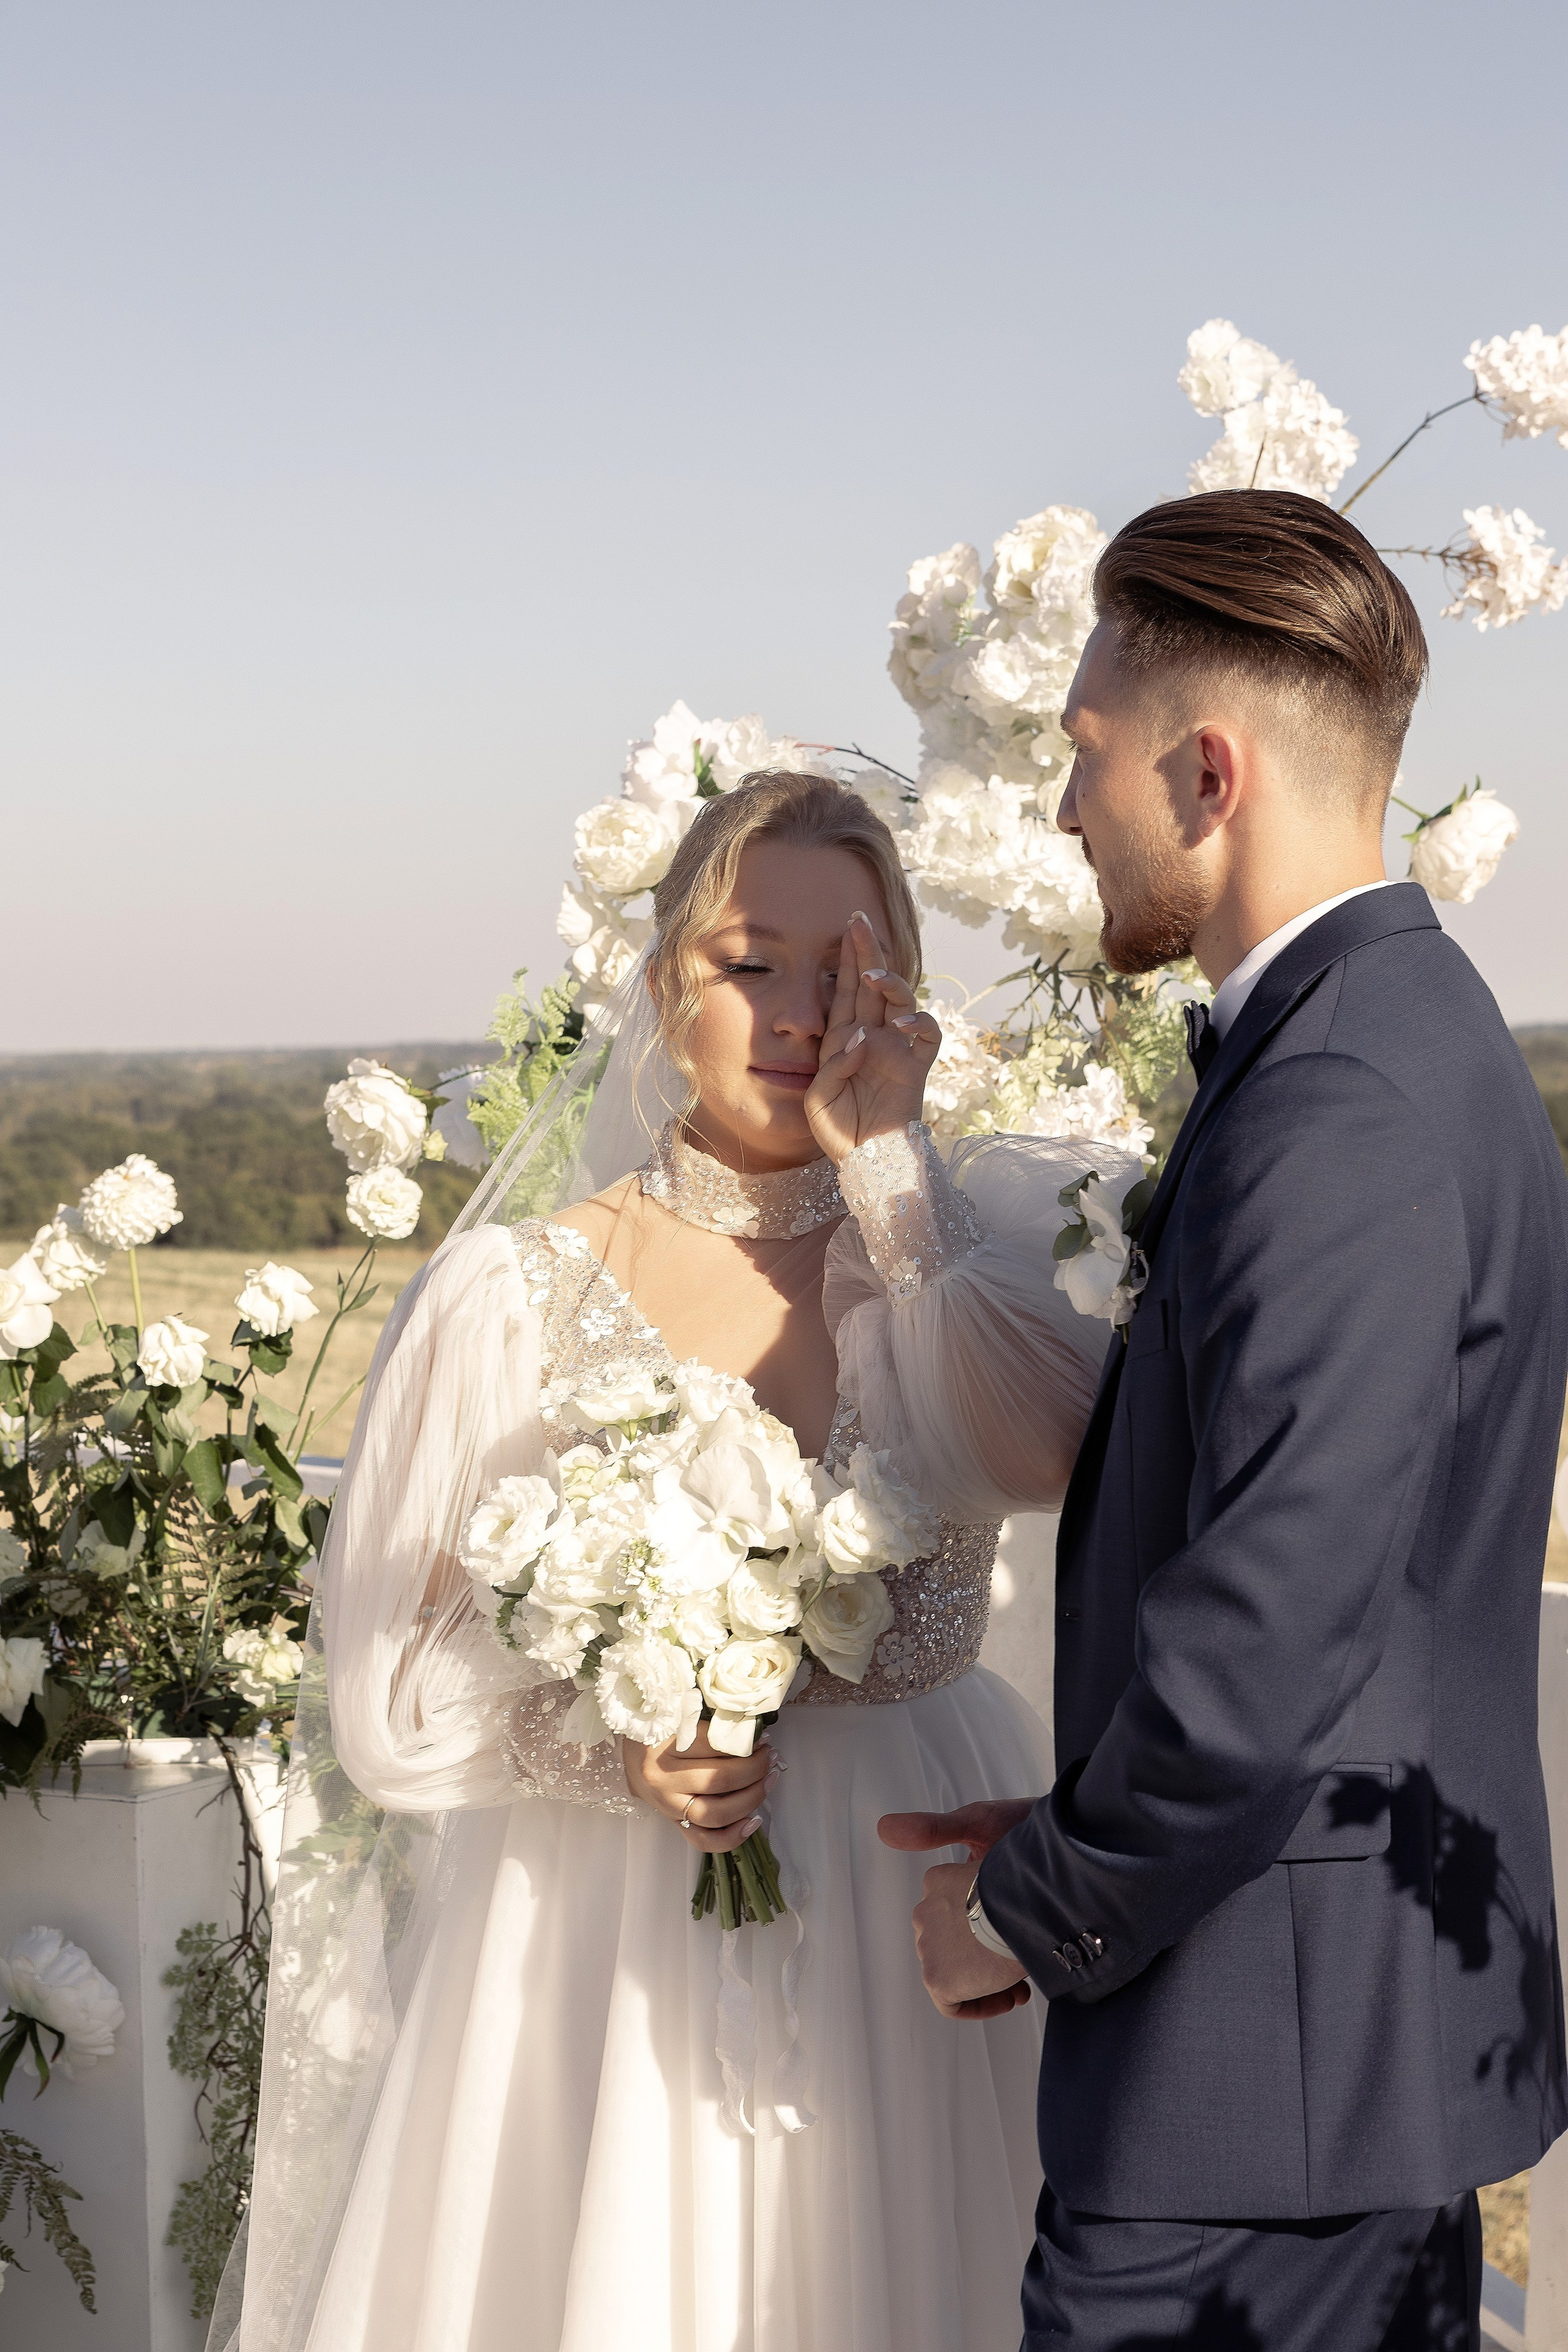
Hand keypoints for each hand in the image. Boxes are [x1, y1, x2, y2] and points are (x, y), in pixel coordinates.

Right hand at [624, 1720, 778, 1851]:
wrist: (631, 1759)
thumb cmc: (658, 1732)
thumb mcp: (677, 1717)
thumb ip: (710, 1723)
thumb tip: (754, 1732)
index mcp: (662, 1747)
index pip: (713, 1746)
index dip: (745, 1742)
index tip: (763, 1737)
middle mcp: (663, 1780)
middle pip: (719, 1780)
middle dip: (754, 1769)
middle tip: (770, 1756)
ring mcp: (668, 1807)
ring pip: (716, 1813)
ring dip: (751, 1798)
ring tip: (768, 1779)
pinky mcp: (673, 1824)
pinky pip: (703, 1840)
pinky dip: (732, 1837)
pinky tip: (753, 1821)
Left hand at [806, 910, 941, 1164]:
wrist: (866, 1162)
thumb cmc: (840, 1131)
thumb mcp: (819, 1097)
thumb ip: (834, 1065)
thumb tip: (861, 1038)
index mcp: (844, 1039)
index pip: (845, 990)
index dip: (847, 957)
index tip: (847, 924)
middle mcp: (872, 1036)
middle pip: (873, 986)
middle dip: (867, 952)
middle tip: (859, 920)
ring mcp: (897, 1050)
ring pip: (902, 1003)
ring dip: (890, 984)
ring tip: (874, 976)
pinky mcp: (916, 1068)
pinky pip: (927, 1038)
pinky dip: (919, 1024)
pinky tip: (904, 1023)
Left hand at [878, 1800, 1035, 2021]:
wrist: (1024, 1902)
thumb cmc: (1019, 1874)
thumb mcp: (987, 1837)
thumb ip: (944, 1838)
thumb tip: (885, 1827)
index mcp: (938, 1882)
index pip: (955, 1915)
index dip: (986, 1928)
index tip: (1010, 1934)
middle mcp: (925, 1912)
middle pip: (956, 1943)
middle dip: (985, 1955)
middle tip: (1019, 1959)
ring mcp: (927, 1945)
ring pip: (956, 1970)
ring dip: (987, 1977)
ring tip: (1021, 1978)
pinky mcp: (936, 1978)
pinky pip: (952, 2002)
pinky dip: (981, 2004)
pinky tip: (1013, 1994)